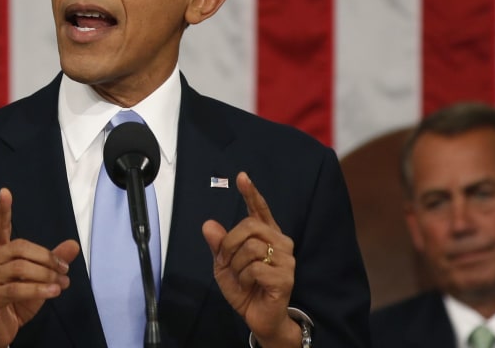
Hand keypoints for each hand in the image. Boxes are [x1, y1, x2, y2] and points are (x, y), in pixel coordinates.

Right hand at [0, 188, 80, 347]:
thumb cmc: (16, 301)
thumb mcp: (39, 279)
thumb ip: (53, 260)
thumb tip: (74, 244)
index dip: (2, 211)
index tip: (5, 192)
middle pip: (20, 248)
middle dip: (47, 257)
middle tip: (65, 269)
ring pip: (20, 268)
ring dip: (46, 275)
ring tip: (62, 283)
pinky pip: (17, 288)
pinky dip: (39, 289)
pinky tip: (54, 292)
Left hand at [202, 172, 300, 347]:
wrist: (258, 317)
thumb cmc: (245, 288)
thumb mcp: (224, 265)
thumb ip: (219, 245)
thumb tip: (208, 224)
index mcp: (267, 235)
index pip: (259, 210)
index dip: (251, 193)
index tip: (242, 176)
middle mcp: (280, 242)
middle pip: (249, 225)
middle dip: (229, 243)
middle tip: (226, 261)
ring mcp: (286, 259)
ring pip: (250, 247)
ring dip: (236, 265)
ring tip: (241, 277)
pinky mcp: (285, 276)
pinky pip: (255, 268)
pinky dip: (244, 278)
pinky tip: (250, 286)